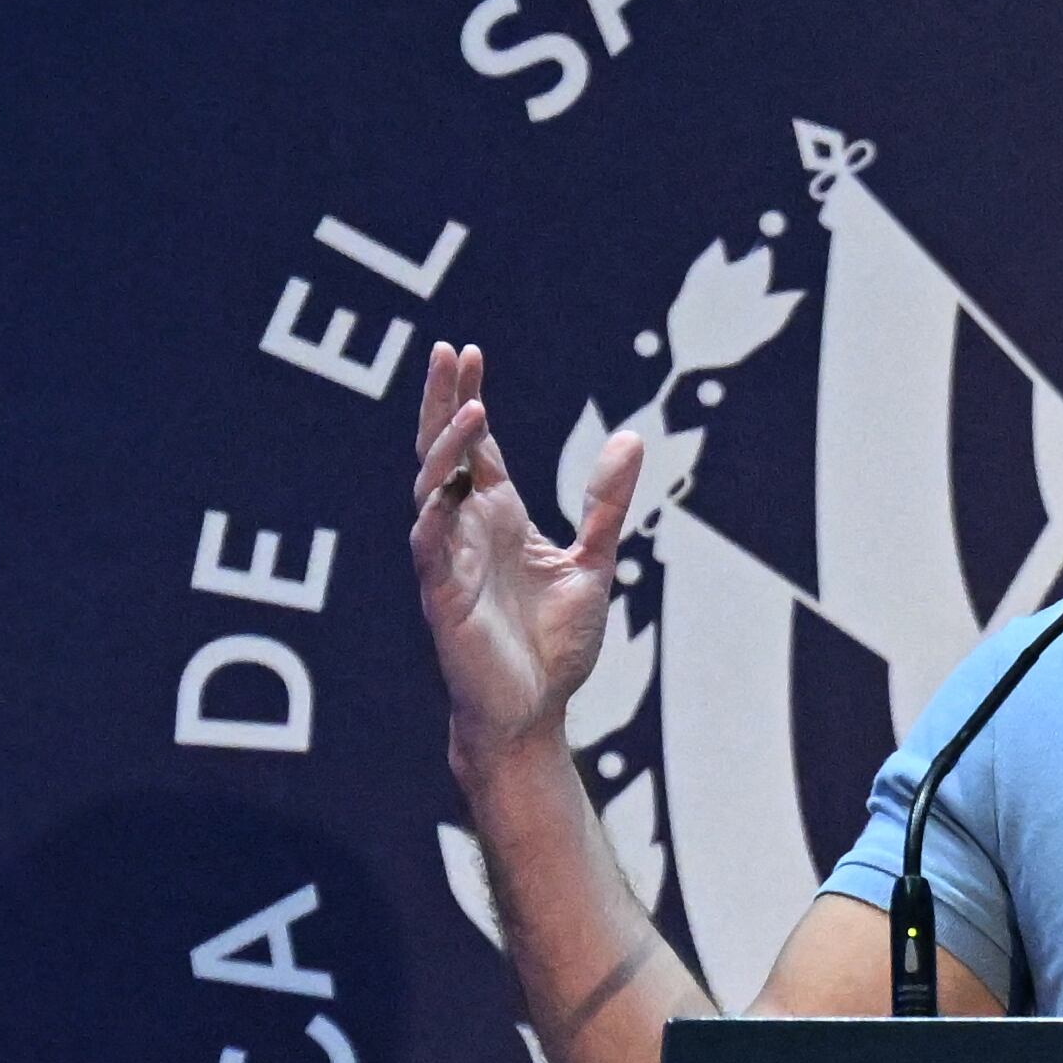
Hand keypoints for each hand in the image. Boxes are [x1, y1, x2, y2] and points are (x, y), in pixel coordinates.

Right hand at [408, 341, 643, 784]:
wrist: (536, 710)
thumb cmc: (553, 642)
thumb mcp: (594, 560)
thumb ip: (606, 503)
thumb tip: (633, 437)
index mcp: (498, 517)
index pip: (477, 446)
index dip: (470, 399)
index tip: (470, 352)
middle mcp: (467, 529)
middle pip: (444, 451)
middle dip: (444, 403)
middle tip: (446, 351)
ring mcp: (449, 560)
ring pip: (431, 489)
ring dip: (446, 448)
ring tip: (472, 409)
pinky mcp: (443, 596)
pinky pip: (429, 546)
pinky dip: (435, 514)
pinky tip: (446, 486)